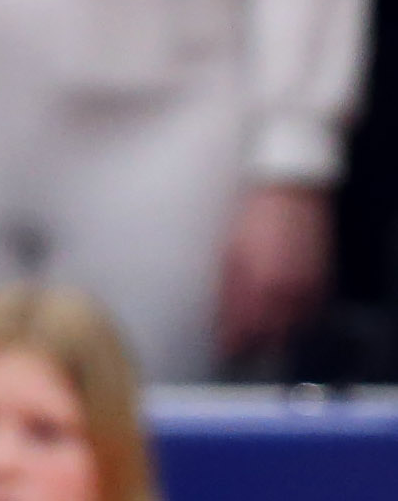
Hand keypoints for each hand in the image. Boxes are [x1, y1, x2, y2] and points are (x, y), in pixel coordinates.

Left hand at [217, 183, 332, 362]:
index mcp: (255, 284)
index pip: (244, 329)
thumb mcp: (230, 254)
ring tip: (262, 333)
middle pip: (270, 337)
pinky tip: (285, 318)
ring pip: (294, 330)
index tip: (224, 350)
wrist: (288, 195)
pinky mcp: (322, 284)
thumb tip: (223, 318)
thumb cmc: (252, 221)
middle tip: (241, 347)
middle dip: (254, 345)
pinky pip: (312, 315)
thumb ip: (228, 290)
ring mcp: (307, 290)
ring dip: (277, 335)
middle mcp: (284, 293)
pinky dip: (298, 321)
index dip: (232, 344)